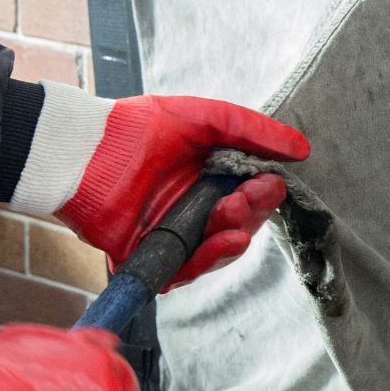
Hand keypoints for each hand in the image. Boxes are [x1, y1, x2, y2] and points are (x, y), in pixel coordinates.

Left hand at [54, 95, 308, 286]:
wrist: (86, 151)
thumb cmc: (140, 127)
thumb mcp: (205, 118)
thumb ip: (253, 130)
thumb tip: (303, 149)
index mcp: (213, 177)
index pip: (255, 195)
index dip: (265, 193)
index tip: (265, 183)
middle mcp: (198, 208)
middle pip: (243, 225)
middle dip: (249, 216)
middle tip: (239, 201)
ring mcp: (176, 235)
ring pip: (220, 251)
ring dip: (232, 242)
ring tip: (229, 226)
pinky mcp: (153, 258)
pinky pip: (187, 271)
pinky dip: (204, 262)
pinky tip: (216, 246)